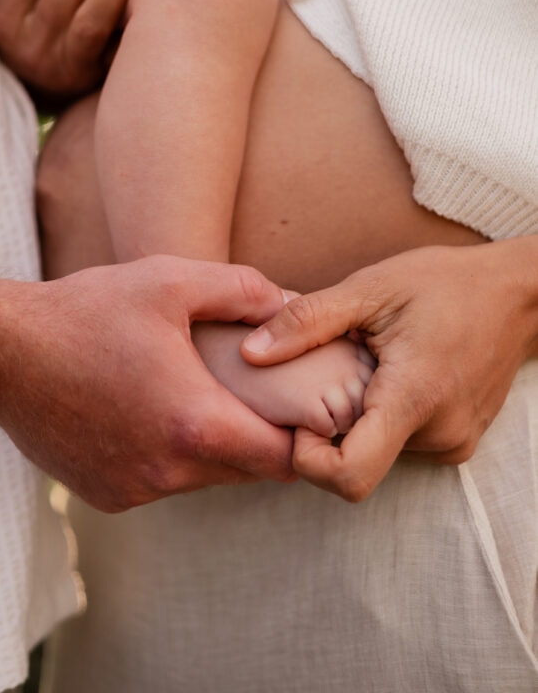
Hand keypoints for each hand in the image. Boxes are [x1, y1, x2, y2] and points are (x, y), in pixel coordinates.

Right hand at [0, 256, 295, 511]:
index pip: (284, 458)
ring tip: (204, 394)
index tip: (306, 406)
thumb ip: (242, 289)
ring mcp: (134, 490)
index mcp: (194, 424)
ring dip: (216, 444)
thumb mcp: (170, 279)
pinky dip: (173, 454)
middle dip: (262, 436)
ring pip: (205, 478)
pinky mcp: (106, 496)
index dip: (305, 435)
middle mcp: (168, 472)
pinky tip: (154, 410)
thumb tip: (291, 304)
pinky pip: (163, 481)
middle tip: (263, 393)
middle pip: (247, 471)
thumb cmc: (86, 311)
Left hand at [241, 240, 537, 500]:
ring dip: (358, 416)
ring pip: (378, 450)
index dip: (307, 461)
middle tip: (328, 371)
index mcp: (412, 398)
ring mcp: (453, 443)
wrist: (518, 293)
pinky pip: (402, 442)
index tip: (298, 420)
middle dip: (330, 426)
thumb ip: (307, 322)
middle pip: (358, 462)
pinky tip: (388, 371)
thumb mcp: (370, 288)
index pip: (349, 477)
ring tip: (365, 362)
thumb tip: (249, 353)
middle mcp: (437, 435)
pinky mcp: (458, 442)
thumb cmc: (445, 283)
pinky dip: (383, 414)